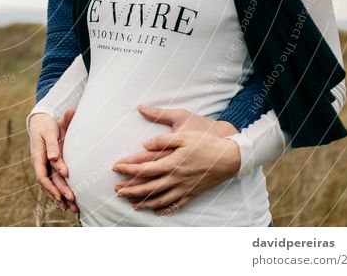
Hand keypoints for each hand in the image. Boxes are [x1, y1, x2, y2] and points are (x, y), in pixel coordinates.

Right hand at [28, 109, 77, 212]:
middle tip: (71, 202)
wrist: (40, 121)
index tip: (63, 193)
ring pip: (50, 186)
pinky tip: (67, 203)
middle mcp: (39, 164)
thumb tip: (54, 158)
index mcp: (37, 157)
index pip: (42, 176)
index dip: (52, 185)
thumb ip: (52, 144)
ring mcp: (44, 166)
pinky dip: (59, 193)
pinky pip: (53, 183)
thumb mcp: (49, 131)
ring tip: (71, 209)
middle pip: (48, 184)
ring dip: (60, 198)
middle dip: (59, 194)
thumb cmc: (46, 124)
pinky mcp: (49, 167)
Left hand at [109, 105, 236, 211]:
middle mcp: (176, 178)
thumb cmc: (206, 143)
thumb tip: (144, 144)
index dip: (128, 168)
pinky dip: (164, 209)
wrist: (230, 157)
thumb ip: (162, 140)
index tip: (116, 167)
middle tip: (117, 191)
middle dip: (131, 190)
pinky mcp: (193, 193)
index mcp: (172, 163)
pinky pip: (176, 205)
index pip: (144, 168)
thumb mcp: (183, 134)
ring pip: (160, 199)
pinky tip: (156, 212)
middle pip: (148, 187)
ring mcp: (184, 188)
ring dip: (144, 202)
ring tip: (131, 204)